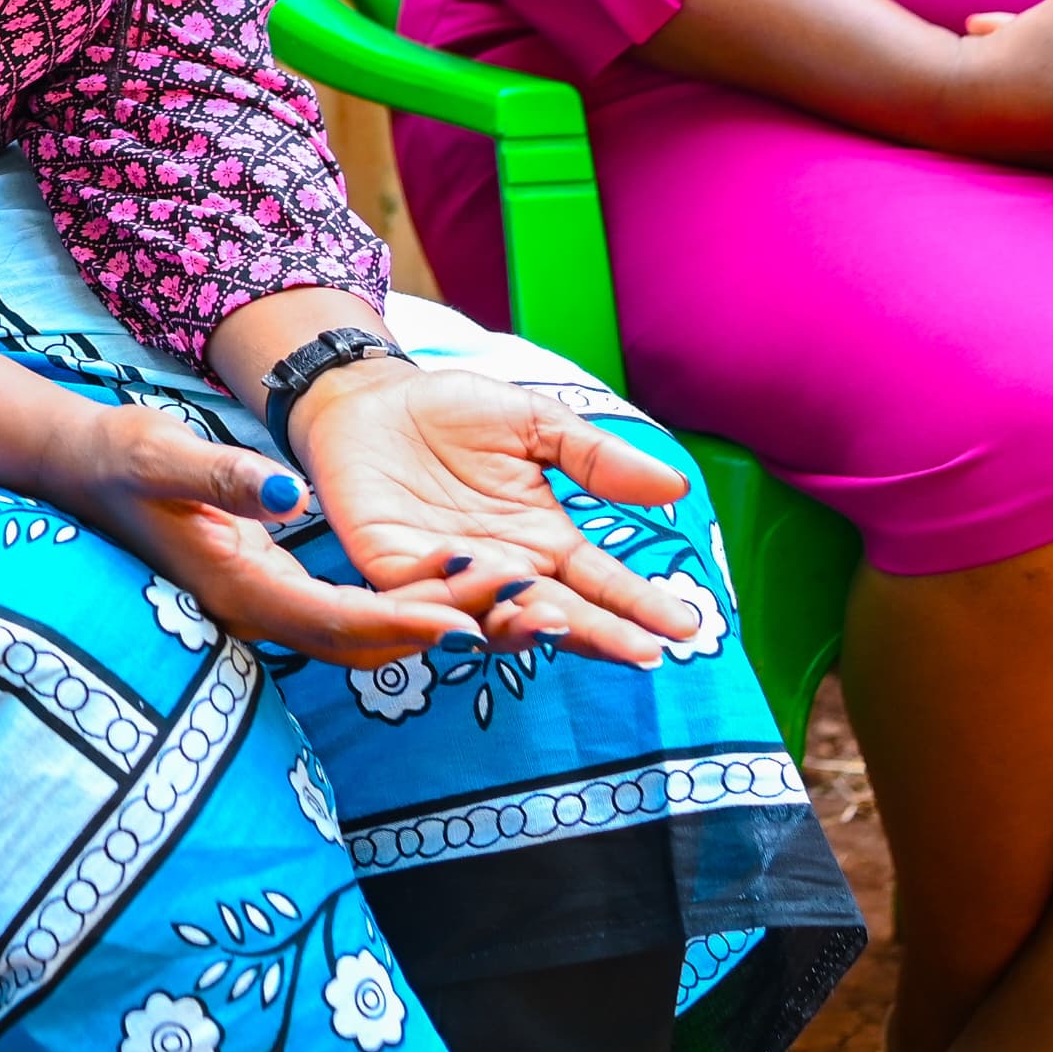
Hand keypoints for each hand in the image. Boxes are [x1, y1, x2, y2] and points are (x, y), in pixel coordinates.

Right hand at [29, 402, 492, 671]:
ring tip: (514, 600)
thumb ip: (225, 477)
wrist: (82, 471)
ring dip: (436, 623)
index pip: (335, 619)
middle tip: (524, 610)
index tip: (470, 621)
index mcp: (236, 587)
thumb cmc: (120, 457)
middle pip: (364, 644)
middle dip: (444, 631)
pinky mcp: (273, 594)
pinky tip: (457, 584)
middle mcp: (255, 612)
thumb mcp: (163, 453)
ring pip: (364, 637)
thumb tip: (291, 497)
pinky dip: (407, 607)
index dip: (403, 622)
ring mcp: (264, 609)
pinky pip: (352, 616)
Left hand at [286, 359, 706, 664]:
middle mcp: (503, 570)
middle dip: (598, 634)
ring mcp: (447, 577)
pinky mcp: (391, 570)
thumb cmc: (455, 412)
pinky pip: (423, 597)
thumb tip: (676, 487)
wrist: (369, 397)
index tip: (683, 626)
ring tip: (559, 621)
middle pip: (556, 613)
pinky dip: (449, 598)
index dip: (639, 605)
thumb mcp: (536, 425)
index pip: (600, 583)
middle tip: (641, 653)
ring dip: (522, 622)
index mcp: (543, 540)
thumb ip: (596, 458)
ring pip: (491, 617)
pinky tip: (481, 589)